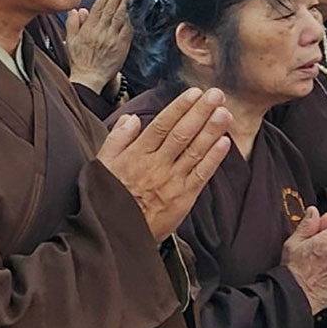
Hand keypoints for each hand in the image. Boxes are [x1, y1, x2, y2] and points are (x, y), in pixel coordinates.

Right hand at [64, 0, 131, 92]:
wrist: (89, 78)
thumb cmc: (79, 60)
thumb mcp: (70, 41)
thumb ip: (72, 24)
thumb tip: (78, 10)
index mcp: (88, 30)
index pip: (98, 8)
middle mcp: (101, 33)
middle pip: (111, 10)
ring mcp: (112, 39)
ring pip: (120, 17)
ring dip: (126, 3)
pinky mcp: (122, 47)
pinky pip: (127, 30)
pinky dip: (130, 19)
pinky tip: (134, 10)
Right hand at [96, 85, 233, 238]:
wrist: (117, 233)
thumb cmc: (108, 199)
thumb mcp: (101, 165)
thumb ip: (116, 139)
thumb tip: (131, 118)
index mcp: (136, 155)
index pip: (161, 125)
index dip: (179, 108)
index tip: (194, 93)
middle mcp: (156, 165)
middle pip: (181, 134)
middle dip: (200, 112)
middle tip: (216, 95)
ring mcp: (171, 181)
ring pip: (194, 151)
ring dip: (211, 130)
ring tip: (224, 112)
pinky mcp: (183, 198)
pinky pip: (201, 174)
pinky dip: (214, 157)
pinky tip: (224, 142)